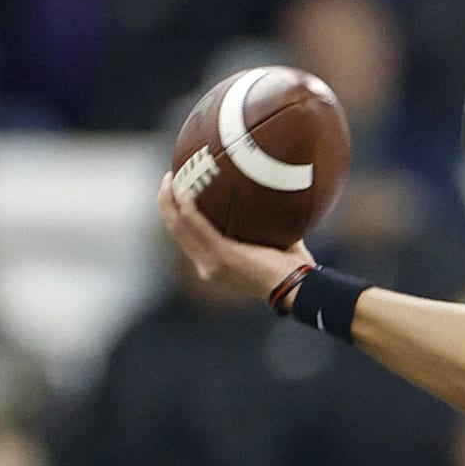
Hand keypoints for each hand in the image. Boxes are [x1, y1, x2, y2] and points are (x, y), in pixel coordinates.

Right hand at [157, 172, 314, 303]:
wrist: (298, 288)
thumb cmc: (294, 269)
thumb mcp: (272, 244)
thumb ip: (262, 225)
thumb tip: (269, 196)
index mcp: (216, 265)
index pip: (188, 239)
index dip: (177, 216)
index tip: (177, 193)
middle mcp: (207, 266)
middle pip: (176, 231)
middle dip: (166, 203)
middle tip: (168, 178)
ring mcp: (212, 263)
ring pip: (178, 227)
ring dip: (169, 201)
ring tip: (170, 177)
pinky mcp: (221, 255)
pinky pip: (196, 225)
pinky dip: (187, 207)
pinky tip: (184, 189)